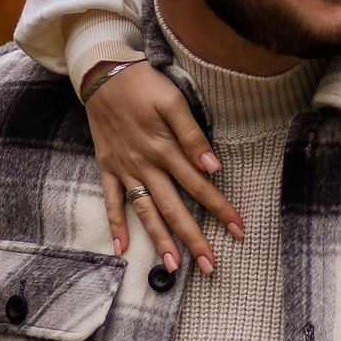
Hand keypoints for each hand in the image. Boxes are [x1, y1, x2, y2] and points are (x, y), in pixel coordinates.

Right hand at [85, 59, 244, 276]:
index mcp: (165, 151)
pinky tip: (122, 249)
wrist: (102, 74)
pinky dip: (116, 225)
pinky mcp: (107, 167)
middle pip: (174, 208)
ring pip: (145, 212)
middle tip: (210, 266)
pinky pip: (111, 201)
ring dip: (160, 239)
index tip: (238, 230)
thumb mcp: (173, 101)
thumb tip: (214, 167)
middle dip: (193, 238)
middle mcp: (145, 166)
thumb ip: (193, 136)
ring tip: (173, 266)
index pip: (200, 187)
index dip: (220, 209)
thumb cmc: (144, 84)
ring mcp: (125, 170)